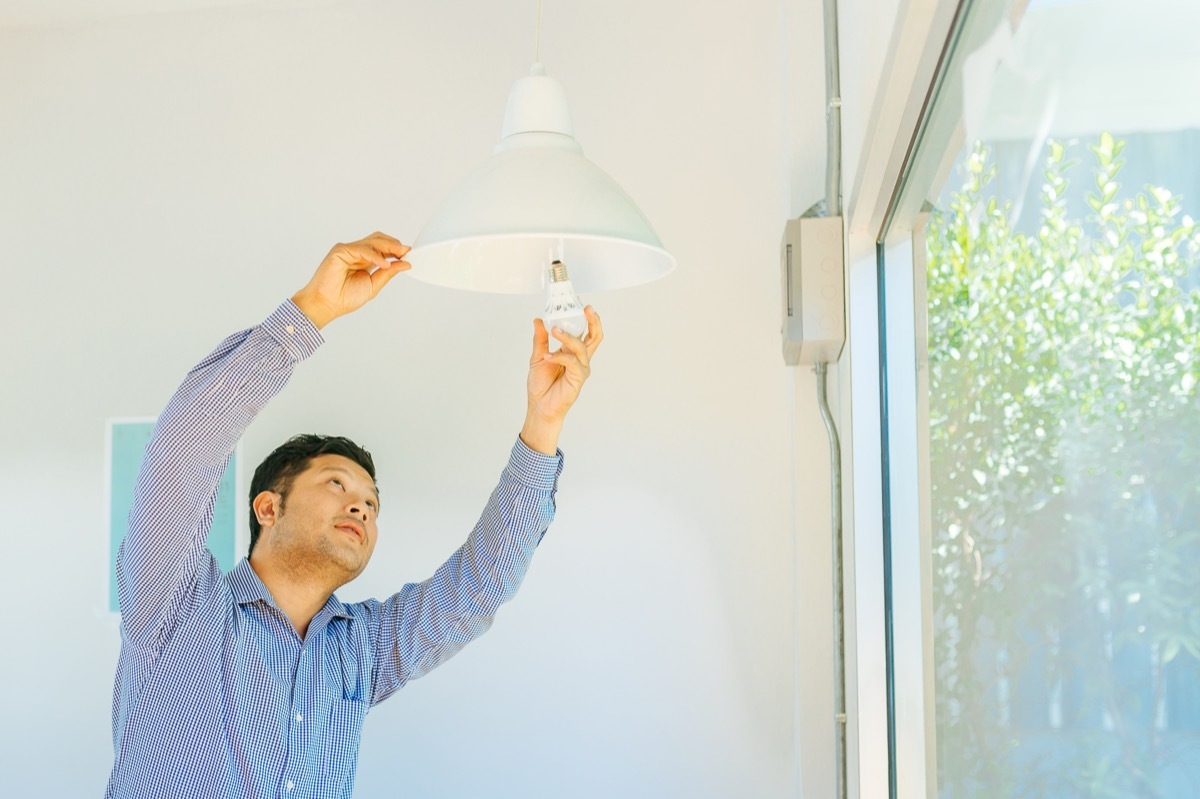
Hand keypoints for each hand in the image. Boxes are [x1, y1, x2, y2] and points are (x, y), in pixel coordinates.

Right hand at [292, 232, 410, 328]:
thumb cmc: (344, 298)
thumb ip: (388, 273)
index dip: (396, 249)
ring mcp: (348, 250)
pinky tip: (384, 264)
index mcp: (364, 260)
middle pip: (378, 240)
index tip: (409, 254)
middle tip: (407, 251)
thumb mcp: (373, 285)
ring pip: (371, 242)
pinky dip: (374, 256)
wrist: (326, 305)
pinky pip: (361, 249)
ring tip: (400, 254)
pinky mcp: (340, 251)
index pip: (382, 248)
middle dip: (394, 245)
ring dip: (388, 247)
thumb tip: (406, 264)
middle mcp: (356, 253)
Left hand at [520, 307, 603, 454]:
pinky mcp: (578, 378)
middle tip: (587, 309)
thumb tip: (539, 320)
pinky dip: (559, 356)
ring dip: (567, 337)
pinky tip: (547, 356)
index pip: (585, 331)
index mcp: (571, 352)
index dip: (586, 318)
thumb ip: (540, 339)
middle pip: (595, 336)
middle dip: (594, 321)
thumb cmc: (541, 386)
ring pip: (581, 346)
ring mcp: (581, 368)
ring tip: (554, 330)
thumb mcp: (537, 356)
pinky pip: (572, 361)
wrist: (539, 407)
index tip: (581, 304)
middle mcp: (579, 358)